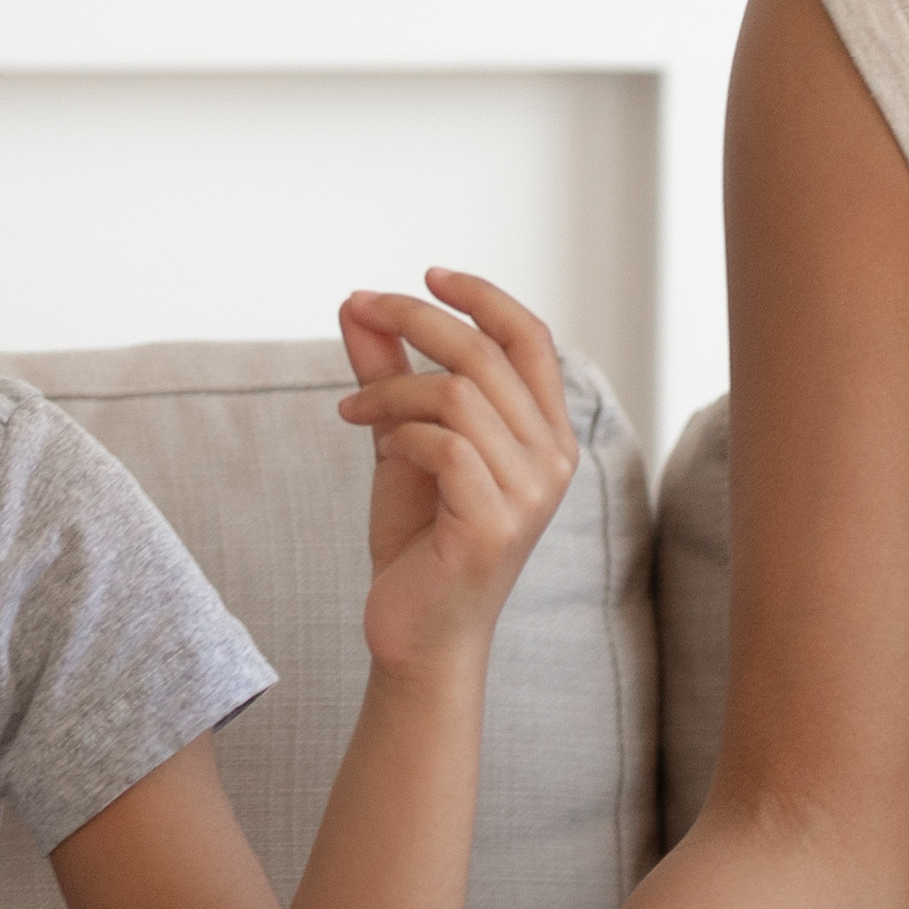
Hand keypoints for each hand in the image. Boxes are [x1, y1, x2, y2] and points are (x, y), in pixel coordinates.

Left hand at [334, 271, 575, 675]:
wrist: (416, 634)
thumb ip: (388, 374)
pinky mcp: (494, 526)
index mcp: (546, 434)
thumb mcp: (402, 440)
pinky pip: (444, 446)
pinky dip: (399, 433)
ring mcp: (530, 495)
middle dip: (417, 318)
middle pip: (489, 352)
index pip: (530, 338)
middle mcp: (553, 459)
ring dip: (392, 387)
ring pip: (461, 395)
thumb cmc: (419, 541)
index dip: (483, 296)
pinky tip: (375, 443)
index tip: (428, 275)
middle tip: (360, 309)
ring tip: (354, 407)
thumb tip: (356, 306)